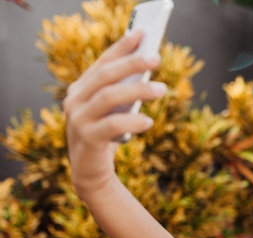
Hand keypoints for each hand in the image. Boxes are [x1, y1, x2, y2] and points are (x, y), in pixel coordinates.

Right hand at [63, 30, 166, 197]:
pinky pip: (112, 125)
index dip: (121, 47)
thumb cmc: (107, 136)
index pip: (102, 63)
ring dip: (138, 90)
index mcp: (81, 89)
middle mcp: (75, 101)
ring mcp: (78, 120)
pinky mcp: (88, 140)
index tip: (140, 33)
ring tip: (162, 89)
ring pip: (108, 97)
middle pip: (105, 75)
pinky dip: (132, 121)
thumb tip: (148, 70)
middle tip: (156, 58)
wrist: (91, 172)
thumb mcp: (114, 111)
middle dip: (132, 63)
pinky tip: (148, 122)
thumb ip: (123, 92)